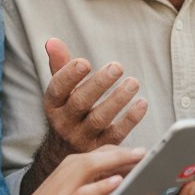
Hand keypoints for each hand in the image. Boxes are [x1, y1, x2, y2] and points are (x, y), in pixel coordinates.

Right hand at [7, 145, 145, 194]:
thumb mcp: (72, 194)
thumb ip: (93, 184)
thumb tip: (120, 180)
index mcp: (73, 166)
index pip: (105, 152)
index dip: (128, 151)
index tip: (152, 152)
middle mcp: (70, 169)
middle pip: (104, 153)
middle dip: (129, 152)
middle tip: (157, 151)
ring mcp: (66, 185)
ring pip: (96, 165)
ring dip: (120, 160)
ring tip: (143, 158)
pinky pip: (86, 191)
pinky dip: (102, 185)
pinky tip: (118, 183)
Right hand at [21, 38, 147, 194]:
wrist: (64, 153)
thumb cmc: (67, 110)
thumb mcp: (60, 90)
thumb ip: (59, 65)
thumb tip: (52, 41)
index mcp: (53, 104)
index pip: (57, 88)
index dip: (69, 75)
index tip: (84, 62)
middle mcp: (64, 122)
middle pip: (80, 102)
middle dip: (99, 84)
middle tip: (117, 67)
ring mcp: (82, 138)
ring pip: (99, 119)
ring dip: (118, 100)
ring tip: (133, 83)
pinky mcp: (101, 150)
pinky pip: (116, 135)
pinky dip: (130, 120)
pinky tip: (141, 104)